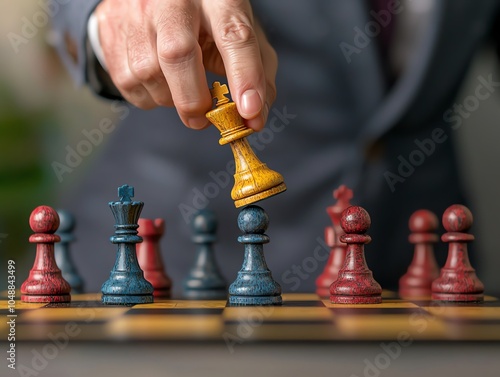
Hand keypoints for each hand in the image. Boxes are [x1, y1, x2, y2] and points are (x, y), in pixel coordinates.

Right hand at [95, 0, 276, 130]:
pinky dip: (149, 96)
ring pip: (149, 72)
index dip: (244, 77)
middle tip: (203, 119)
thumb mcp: (237, 33)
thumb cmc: (206, 21)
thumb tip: (254, 119)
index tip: (250, 113)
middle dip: (193, 98)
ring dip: (170, 98)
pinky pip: (128, 81)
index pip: (233, 36)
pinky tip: (160, 82)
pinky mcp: (112, 29)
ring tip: (181, 88)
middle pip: (178, 53)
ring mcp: (137, 12)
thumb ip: (256, 71)